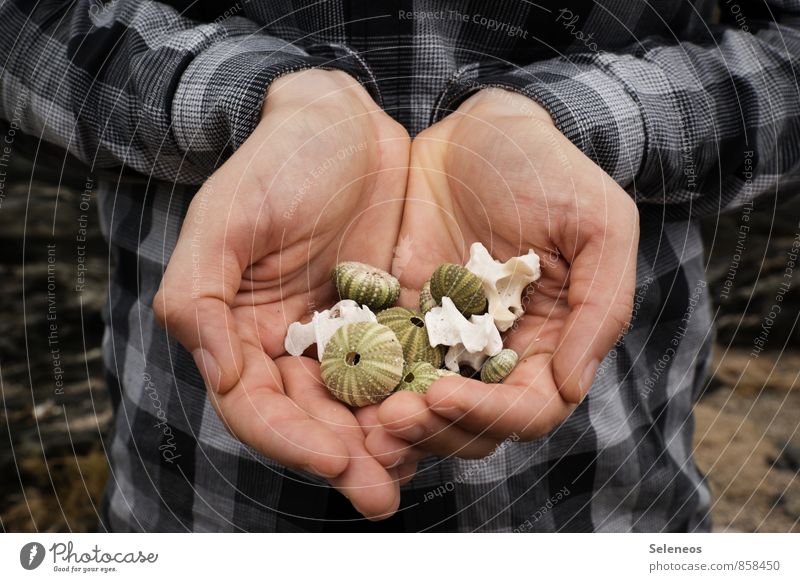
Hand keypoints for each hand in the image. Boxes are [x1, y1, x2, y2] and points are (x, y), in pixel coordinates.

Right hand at [153, 69, 411, 518]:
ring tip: (416, 468)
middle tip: (382, 493)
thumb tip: (218, 377)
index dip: (290, 442)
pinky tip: (442, 418)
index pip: (257, 408)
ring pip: (359, 408)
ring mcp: (342, 336)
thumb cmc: (276, 163)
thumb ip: (201, 299)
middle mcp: (289, 346)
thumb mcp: (225, 220)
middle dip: (346, 460)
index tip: (334, 462)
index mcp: (241, 333)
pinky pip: (402, 370)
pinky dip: (417, 399)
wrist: (342, 125)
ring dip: (385, 443)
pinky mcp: (390, 319)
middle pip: (312, 421)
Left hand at [365, 88, 638, 466]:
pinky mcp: (403, 320)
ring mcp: (447, 339)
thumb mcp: (598, 224)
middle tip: (391, 419)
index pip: (529, 407)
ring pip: (428, 407)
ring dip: (401, 424)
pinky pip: (385, 367)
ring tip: (365, 420)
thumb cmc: (546, 169)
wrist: (474, 133)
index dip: (490, 415)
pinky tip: (344, 390)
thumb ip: (603, 305)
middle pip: (475, 422)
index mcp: (552, 340)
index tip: (443, 396)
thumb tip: (572, 386)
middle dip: (436, 429)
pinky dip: (370, 389)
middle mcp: (499, 352)